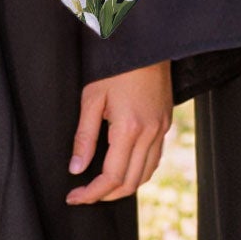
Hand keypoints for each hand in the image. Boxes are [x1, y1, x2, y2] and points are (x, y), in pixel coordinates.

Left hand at [66, 60, 172, 204]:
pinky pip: (155, 158)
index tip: (74, 197)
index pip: (111, 177)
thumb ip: (84, 137)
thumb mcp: (92, 98)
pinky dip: (139, 171)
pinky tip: (124, 167)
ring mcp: (161, 128)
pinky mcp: (166, 122)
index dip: (91, 193)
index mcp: (130, 128)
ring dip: (124, 186)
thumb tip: (76, 168)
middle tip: (84, 194)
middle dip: (106, 195)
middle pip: (130, 182)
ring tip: (102, 186)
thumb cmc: (116, 66)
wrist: (146, 43)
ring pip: (146, 173)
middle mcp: (150, 132)